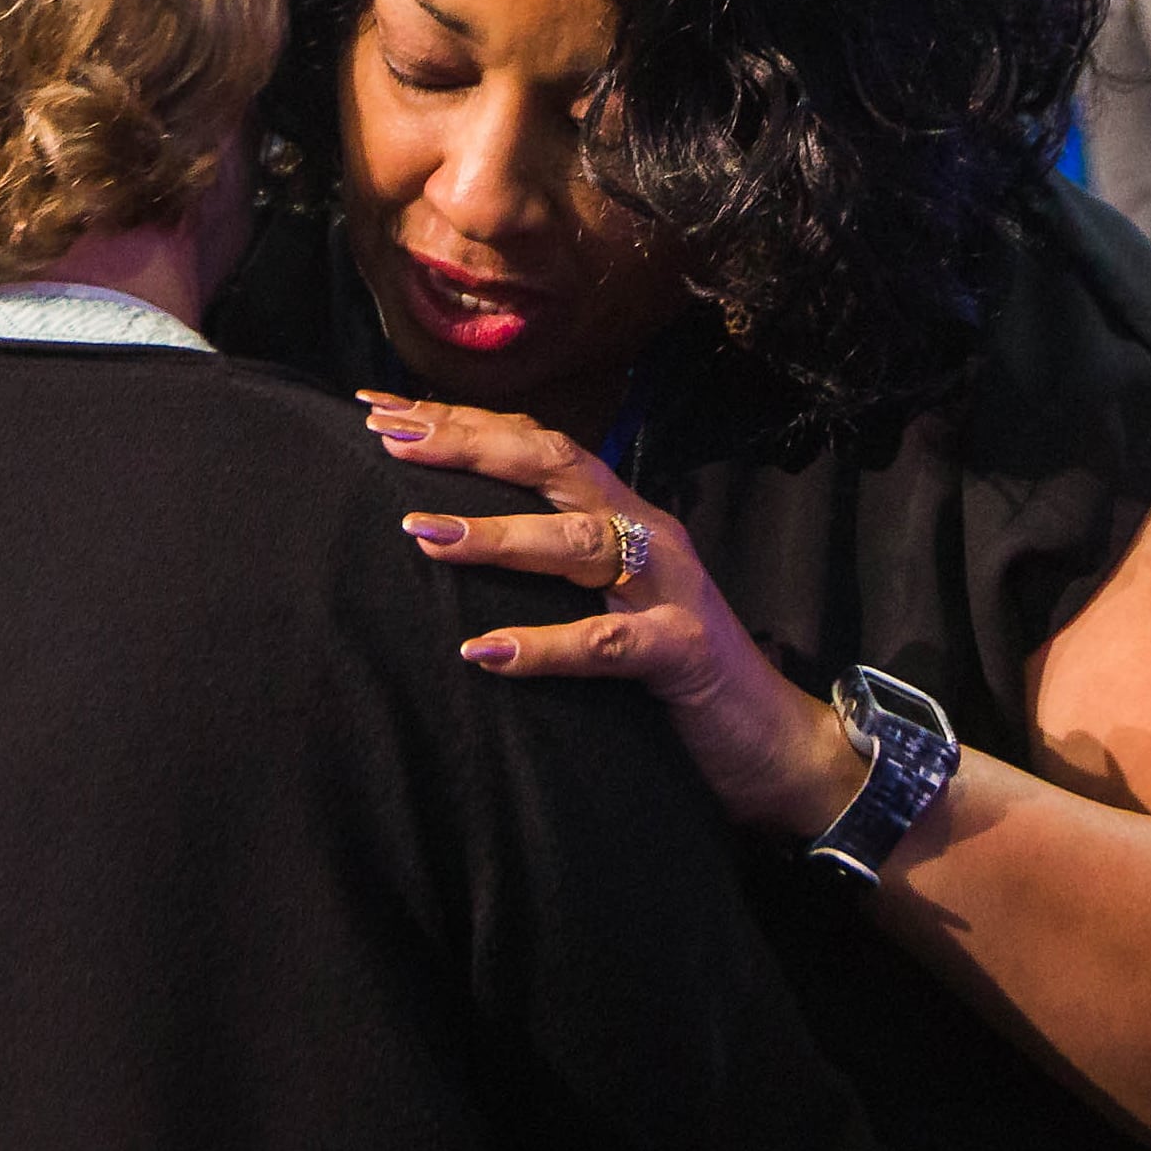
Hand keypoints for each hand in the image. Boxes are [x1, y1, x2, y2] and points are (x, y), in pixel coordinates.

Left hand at [361, 394, 868, 841]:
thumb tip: (447, 537)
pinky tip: (487, 652)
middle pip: (555, 464)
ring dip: (498, 534)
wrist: (771, 739)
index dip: (460, 422)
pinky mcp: (683, 652)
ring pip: (579, 542)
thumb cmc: (669, 666)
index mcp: (621, 512)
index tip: (380, 411)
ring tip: (424, 534)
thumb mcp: (603, 596)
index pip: (535, 444)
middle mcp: (646, 533)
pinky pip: (608, 643)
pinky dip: (546, 645)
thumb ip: (549, 560)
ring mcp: (669, 589)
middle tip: (390, 438)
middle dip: (469, 445)